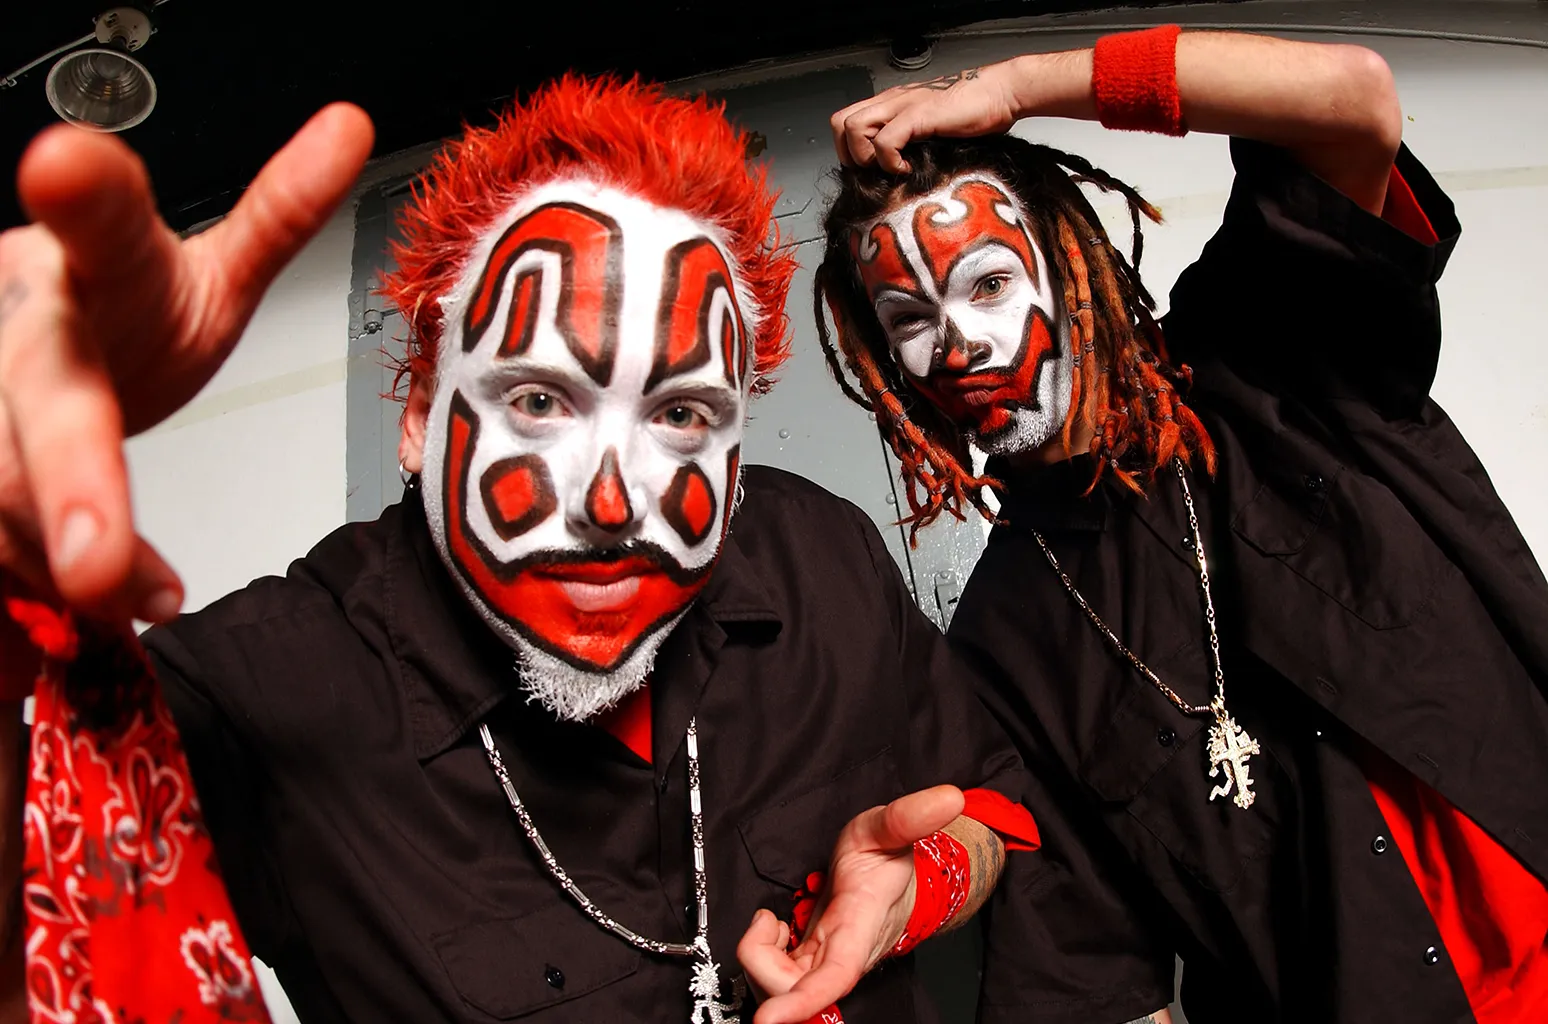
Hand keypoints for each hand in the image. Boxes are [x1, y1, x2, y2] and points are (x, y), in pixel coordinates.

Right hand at [0, 104, 372, 623]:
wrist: (31, 334)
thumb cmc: (128, 314)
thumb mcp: (206, 270)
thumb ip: (277, 215)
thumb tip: (350, 126)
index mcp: (100, 265)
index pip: (98, 223)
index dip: (83, 195)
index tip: (64, 164)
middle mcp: (24, 323)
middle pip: (41, 399)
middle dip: (72, 487)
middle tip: (95, 566)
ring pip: (1, 484)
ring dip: (63, 549)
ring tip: (124, 588)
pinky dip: (40, 575)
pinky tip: (101, 597)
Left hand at [736, 785, 964, 1023]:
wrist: (891, 877)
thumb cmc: (887, 857)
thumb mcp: (889, 826)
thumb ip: (910, 814)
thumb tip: (949, 797)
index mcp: (859, 926)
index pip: (835, 975)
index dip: (802, 1001)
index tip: (768, 1020)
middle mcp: (842, 957)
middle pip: (792, 989)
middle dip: (761, 966)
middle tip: (766, 922)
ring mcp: (824, 965)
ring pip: (780, 987)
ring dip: (760, 960)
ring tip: (769, 923)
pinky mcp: (810, 965)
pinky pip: (778, 979)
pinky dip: (763, 958)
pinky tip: (773, 932)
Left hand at [829, 62, 1027, 172]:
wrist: (1001, 94)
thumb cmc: (972, 114)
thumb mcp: (930, 132)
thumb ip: (910, 144)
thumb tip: (896, 175)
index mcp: (890, 105)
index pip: (844, 123)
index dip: (849, 151)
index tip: (871, 171)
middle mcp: (890, 101)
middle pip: (840, 123)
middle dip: (850, 155)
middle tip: (875, 171)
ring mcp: (902, 106)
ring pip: (854, 128)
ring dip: (867, 157)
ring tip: (892, 168)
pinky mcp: (919, 114)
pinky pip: (885, 140)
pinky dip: (890, 161)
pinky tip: (908, 169)